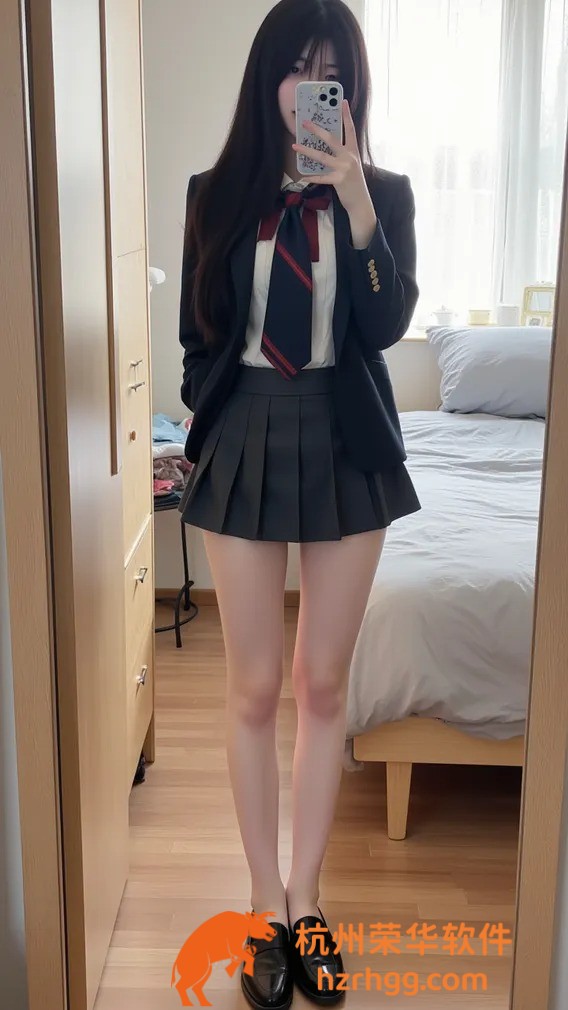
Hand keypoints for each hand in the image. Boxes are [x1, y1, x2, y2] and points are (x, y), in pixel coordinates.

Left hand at [293, 100, 370, 214]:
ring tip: (295, 146)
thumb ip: (343, 154)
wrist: (360, 201)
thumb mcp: (352, 164)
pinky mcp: (339, 180)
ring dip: (307, 150)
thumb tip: (328, 147)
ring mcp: (344, 168)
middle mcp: (349, 157)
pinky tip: (303, 177)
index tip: (342, 101)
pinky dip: (312, 177)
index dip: (346, 115)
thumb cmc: (354, 182)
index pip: (350, 129)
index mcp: (353, 151)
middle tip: (305, 123)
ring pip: (322, 156)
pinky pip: (321, 177)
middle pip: (331, 139)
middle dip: (317, 130)